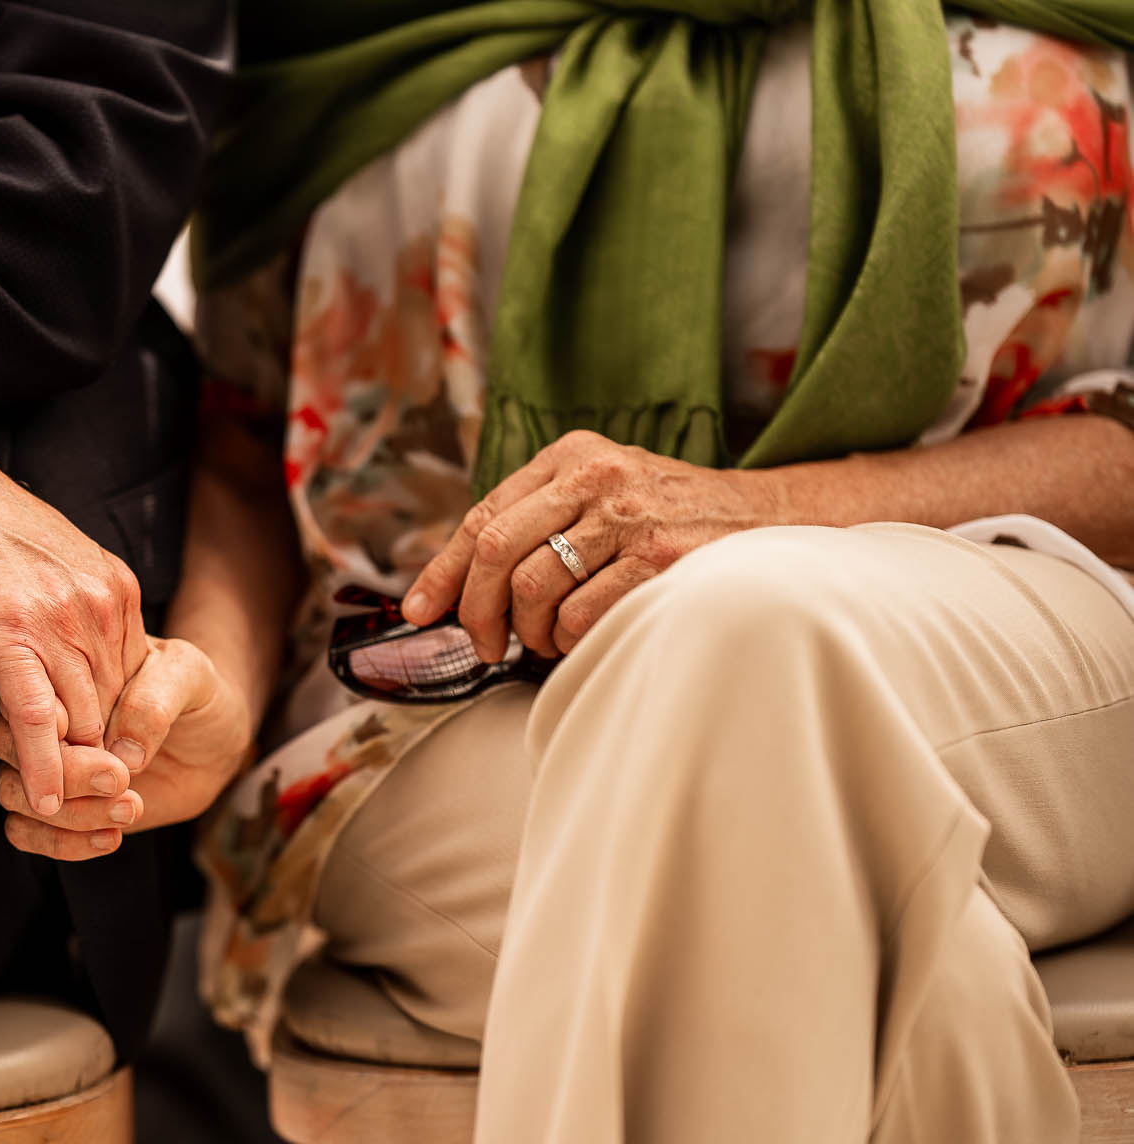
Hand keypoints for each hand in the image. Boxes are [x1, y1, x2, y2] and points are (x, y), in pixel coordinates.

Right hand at [0, 425, 146, 817]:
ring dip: (72, 775)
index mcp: (115, 592)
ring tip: (65, 819)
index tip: (100, 774)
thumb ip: (75, 614)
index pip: (129, 687)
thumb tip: (74, 664)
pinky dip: (42, 763)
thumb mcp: (51, 567)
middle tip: (86, 810)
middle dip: (97, 764)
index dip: (113, 737)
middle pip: (112, 712)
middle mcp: (100, 605)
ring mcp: (58, 617)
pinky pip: (37, 713)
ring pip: (81, 720)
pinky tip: (41, 800)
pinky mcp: (9, 630)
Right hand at [0, 636, 252, 860]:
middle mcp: (45, 723)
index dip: (48, 726)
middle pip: (8, 749)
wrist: (213, 739)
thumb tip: (123, 751)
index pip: (26, 699)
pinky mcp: (61, 808)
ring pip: (12, 795)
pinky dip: (61, 844)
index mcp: (63, 677)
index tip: (99, 741)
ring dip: (68, 815)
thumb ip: (154, 702)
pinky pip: (25, 832)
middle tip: (120, 779)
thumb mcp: (188, 675)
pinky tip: (110, 838)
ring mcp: (49, 767)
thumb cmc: (195, 694)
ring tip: (129, 808)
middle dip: (64, 773)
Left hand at [402, 430, 784, 658]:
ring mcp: (630, 516)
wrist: (765, 519)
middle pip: (496, 549)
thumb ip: (532, 523)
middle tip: (485, 644)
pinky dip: (570, 640)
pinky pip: (581, 615)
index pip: (484, 516)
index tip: (420, 611)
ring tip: (546, 640)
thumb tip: (446, 592)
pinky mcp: (660, 559)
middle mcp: (596, 475)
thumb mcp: (599, 494)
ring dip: (529, 631)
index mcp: (571, 455)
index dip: (444, 570)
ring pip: (534, 587)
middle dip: (477, 609)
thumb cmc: (665, 517)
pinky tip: (583, 638)